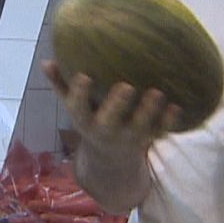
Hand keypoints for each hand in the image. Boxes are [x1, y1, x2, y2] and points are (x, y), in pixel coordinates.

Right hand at [43, 61, 181, 158]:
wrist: (111, 162)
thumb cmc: (92, 121)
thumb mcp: (75, 108)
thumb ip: (61, 85)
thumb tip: (46, 60)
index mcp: (86, 121)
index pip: (78, 108)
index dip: (80, 93)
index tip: (84, 76)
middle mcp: (107, 131)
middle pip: (110, 121)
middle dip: (118, 105)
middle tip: (127, 86)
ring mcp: (130, 137)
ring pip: (140, 127)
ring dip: (150, 111)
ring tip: (159, 92)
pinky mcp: (149, 139)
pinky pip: (161, 131)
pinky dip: (169, 121)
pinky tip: (177, 106)